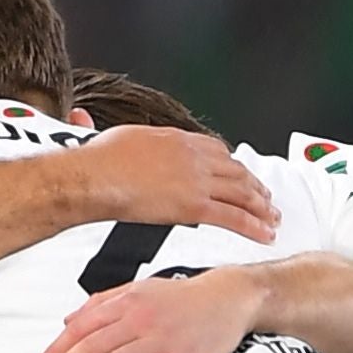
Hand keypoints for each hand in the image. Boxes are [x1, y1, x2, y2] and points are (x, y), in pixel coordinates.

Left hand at [37, 265, 267, 352]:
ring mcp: (162, 338)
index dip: (58, 349)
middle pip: (94, 345)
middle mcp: (139, 318)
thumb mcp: (138, 289)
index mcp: (126, 302)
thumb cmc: (181, 297)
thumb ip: (102, 303)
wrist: (228, 297)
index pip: (82, 327)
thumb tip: (68, 320)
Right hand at [68, 124, 275, 241]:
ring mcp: (197, 180)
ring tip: (272, 218)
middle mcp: (193, 157)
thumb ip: (102, 128)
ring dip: (261, 207)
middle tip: (267, 198)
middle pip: (235, 171)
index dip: (233, 165)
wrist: (97, 176)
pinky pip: (234, 217)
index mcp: (176, 139)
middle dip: (255, 186)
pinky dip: (253, 226)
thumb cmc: (96, 160)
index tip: (241, 173)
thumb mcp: (105, 135)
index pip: (216, 150)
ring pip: (241, 193)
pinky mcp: (195, 205)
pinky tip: (264, 234)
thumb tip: (79, 118)